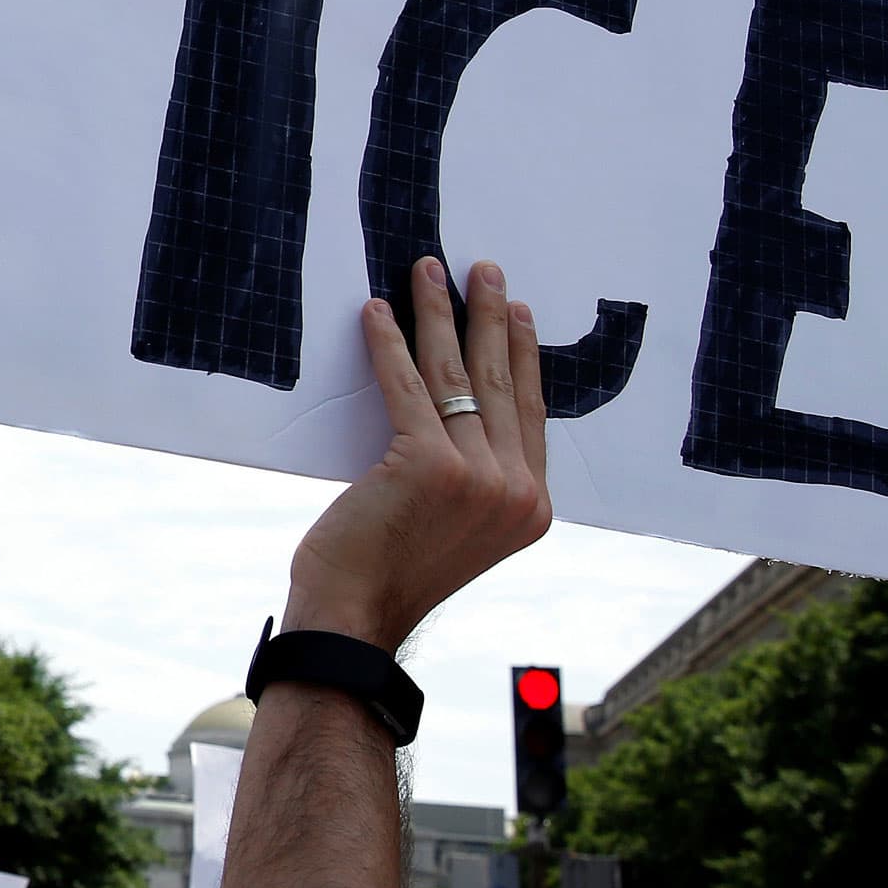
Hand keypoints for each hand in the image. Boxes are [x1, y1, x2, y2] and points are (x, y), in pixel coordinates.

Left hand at [286, 257, 551, 651]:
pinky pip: (406, 385)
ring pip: (457, 375)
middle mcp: (515, 490)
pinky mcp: (426, 464)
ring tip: (430, 272)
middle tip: (485, 270)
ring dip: (441, 314)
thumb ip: (478, 482)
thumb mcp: (458, 529)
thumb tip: (462, 418)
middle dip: (490, 317)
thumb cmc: (391, 575)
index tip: (516, 312)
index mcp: (531, 507)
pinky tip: (378, 311)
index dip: (522, 356)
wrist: (356, 616)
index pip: (529, 412)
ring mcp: (477, 477)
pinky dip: (388, 342)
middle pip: (502, 382)